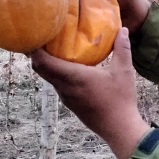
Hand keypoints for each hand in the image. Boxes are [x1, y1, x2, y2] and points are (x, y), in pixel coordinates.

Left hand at [31, 28, 149, 158]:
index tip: (36, 33)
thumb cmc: (121, 99)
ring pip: (48, 78)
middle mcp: (64, 87)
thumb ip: (122, 48)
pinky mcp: (71, 104)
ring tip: (57, 49)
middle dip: (38, 53)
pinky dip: (57, 74)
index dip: (34, 47)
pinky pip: (57, 85)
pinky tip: (71, 68)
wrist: (119, 128)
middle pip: (40, 69)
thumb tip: (123, 29)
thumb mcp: (124, 71)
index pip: (42, 61)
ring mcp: (66, 97)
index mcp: (73, 77)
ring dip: (48, 64)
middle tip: (44, 37)